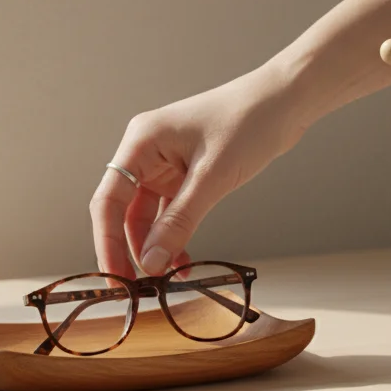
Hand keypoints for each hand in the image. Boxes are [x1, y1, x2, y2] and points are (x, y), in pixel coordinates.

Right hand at [91, 63, 307, 278]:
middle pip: (123, 210)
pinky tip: (183, 260)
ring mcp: (166, 163)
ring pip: (147, 215)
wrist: (284, 101)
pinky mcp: (186, 172)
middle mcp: (147, 151)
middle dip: (129, 250)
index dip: (106, 241)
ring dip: (155, 246)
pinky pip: (171, 211)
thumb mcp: (212, 178)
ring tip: (165, 280)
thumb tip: (151, 262)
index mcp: (142, 142)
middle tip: (137, 289)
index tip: (114, 277)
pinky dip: (174, 235)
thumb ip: (179, 221)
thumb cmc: (248, 122)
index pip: (108, 199)